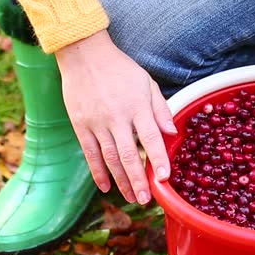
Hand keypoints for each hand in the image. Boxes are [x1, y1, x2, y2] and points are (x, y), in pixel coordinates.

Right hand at [55, 31, 176, 204]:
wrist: (84, 54)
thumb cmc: (120, 69)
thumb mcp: (146, 83)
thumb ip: (160, 108)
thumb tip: (173, 133)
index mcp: (136, 106)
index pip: (150, 137)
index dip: (158, 158)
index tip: (165, 177)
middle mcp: (116, 117)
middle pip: (128, 154)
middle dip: (138, 180)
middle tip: (147, 200)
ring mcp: (97, 123)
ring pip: (109, 158)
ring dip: (121, 181)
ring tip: (132, 198)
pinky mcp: (81, 125)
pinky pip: (90, 153)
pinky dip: (97, 172)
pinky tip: (106, 187)